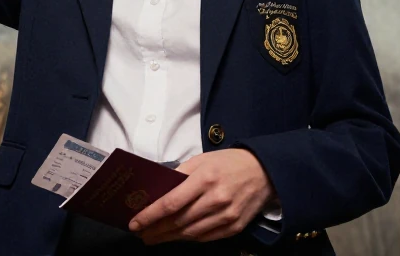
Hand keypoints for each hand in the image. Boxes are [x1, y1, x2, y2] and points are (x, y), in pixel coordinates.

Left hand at [128, 149, 274, 244]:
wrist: (266, 171)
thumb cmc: (229, 162)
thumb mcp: (202, 160)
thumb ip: (180, 175)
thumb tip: (156, 191)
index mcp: (205, 179)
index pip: (170, 203)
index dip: (150, 216)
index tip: (134, 223)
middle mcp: (215, 200)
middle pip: (178, 222)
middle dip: (155, 230)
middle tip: (140, 234)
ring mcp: (227, 216)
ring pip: (190, 233)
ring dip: (168, 237)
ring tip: (153, 237)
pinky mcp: (235, 227)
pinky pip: (205, 238)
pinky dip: (188, 238)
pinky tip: (176, 237)